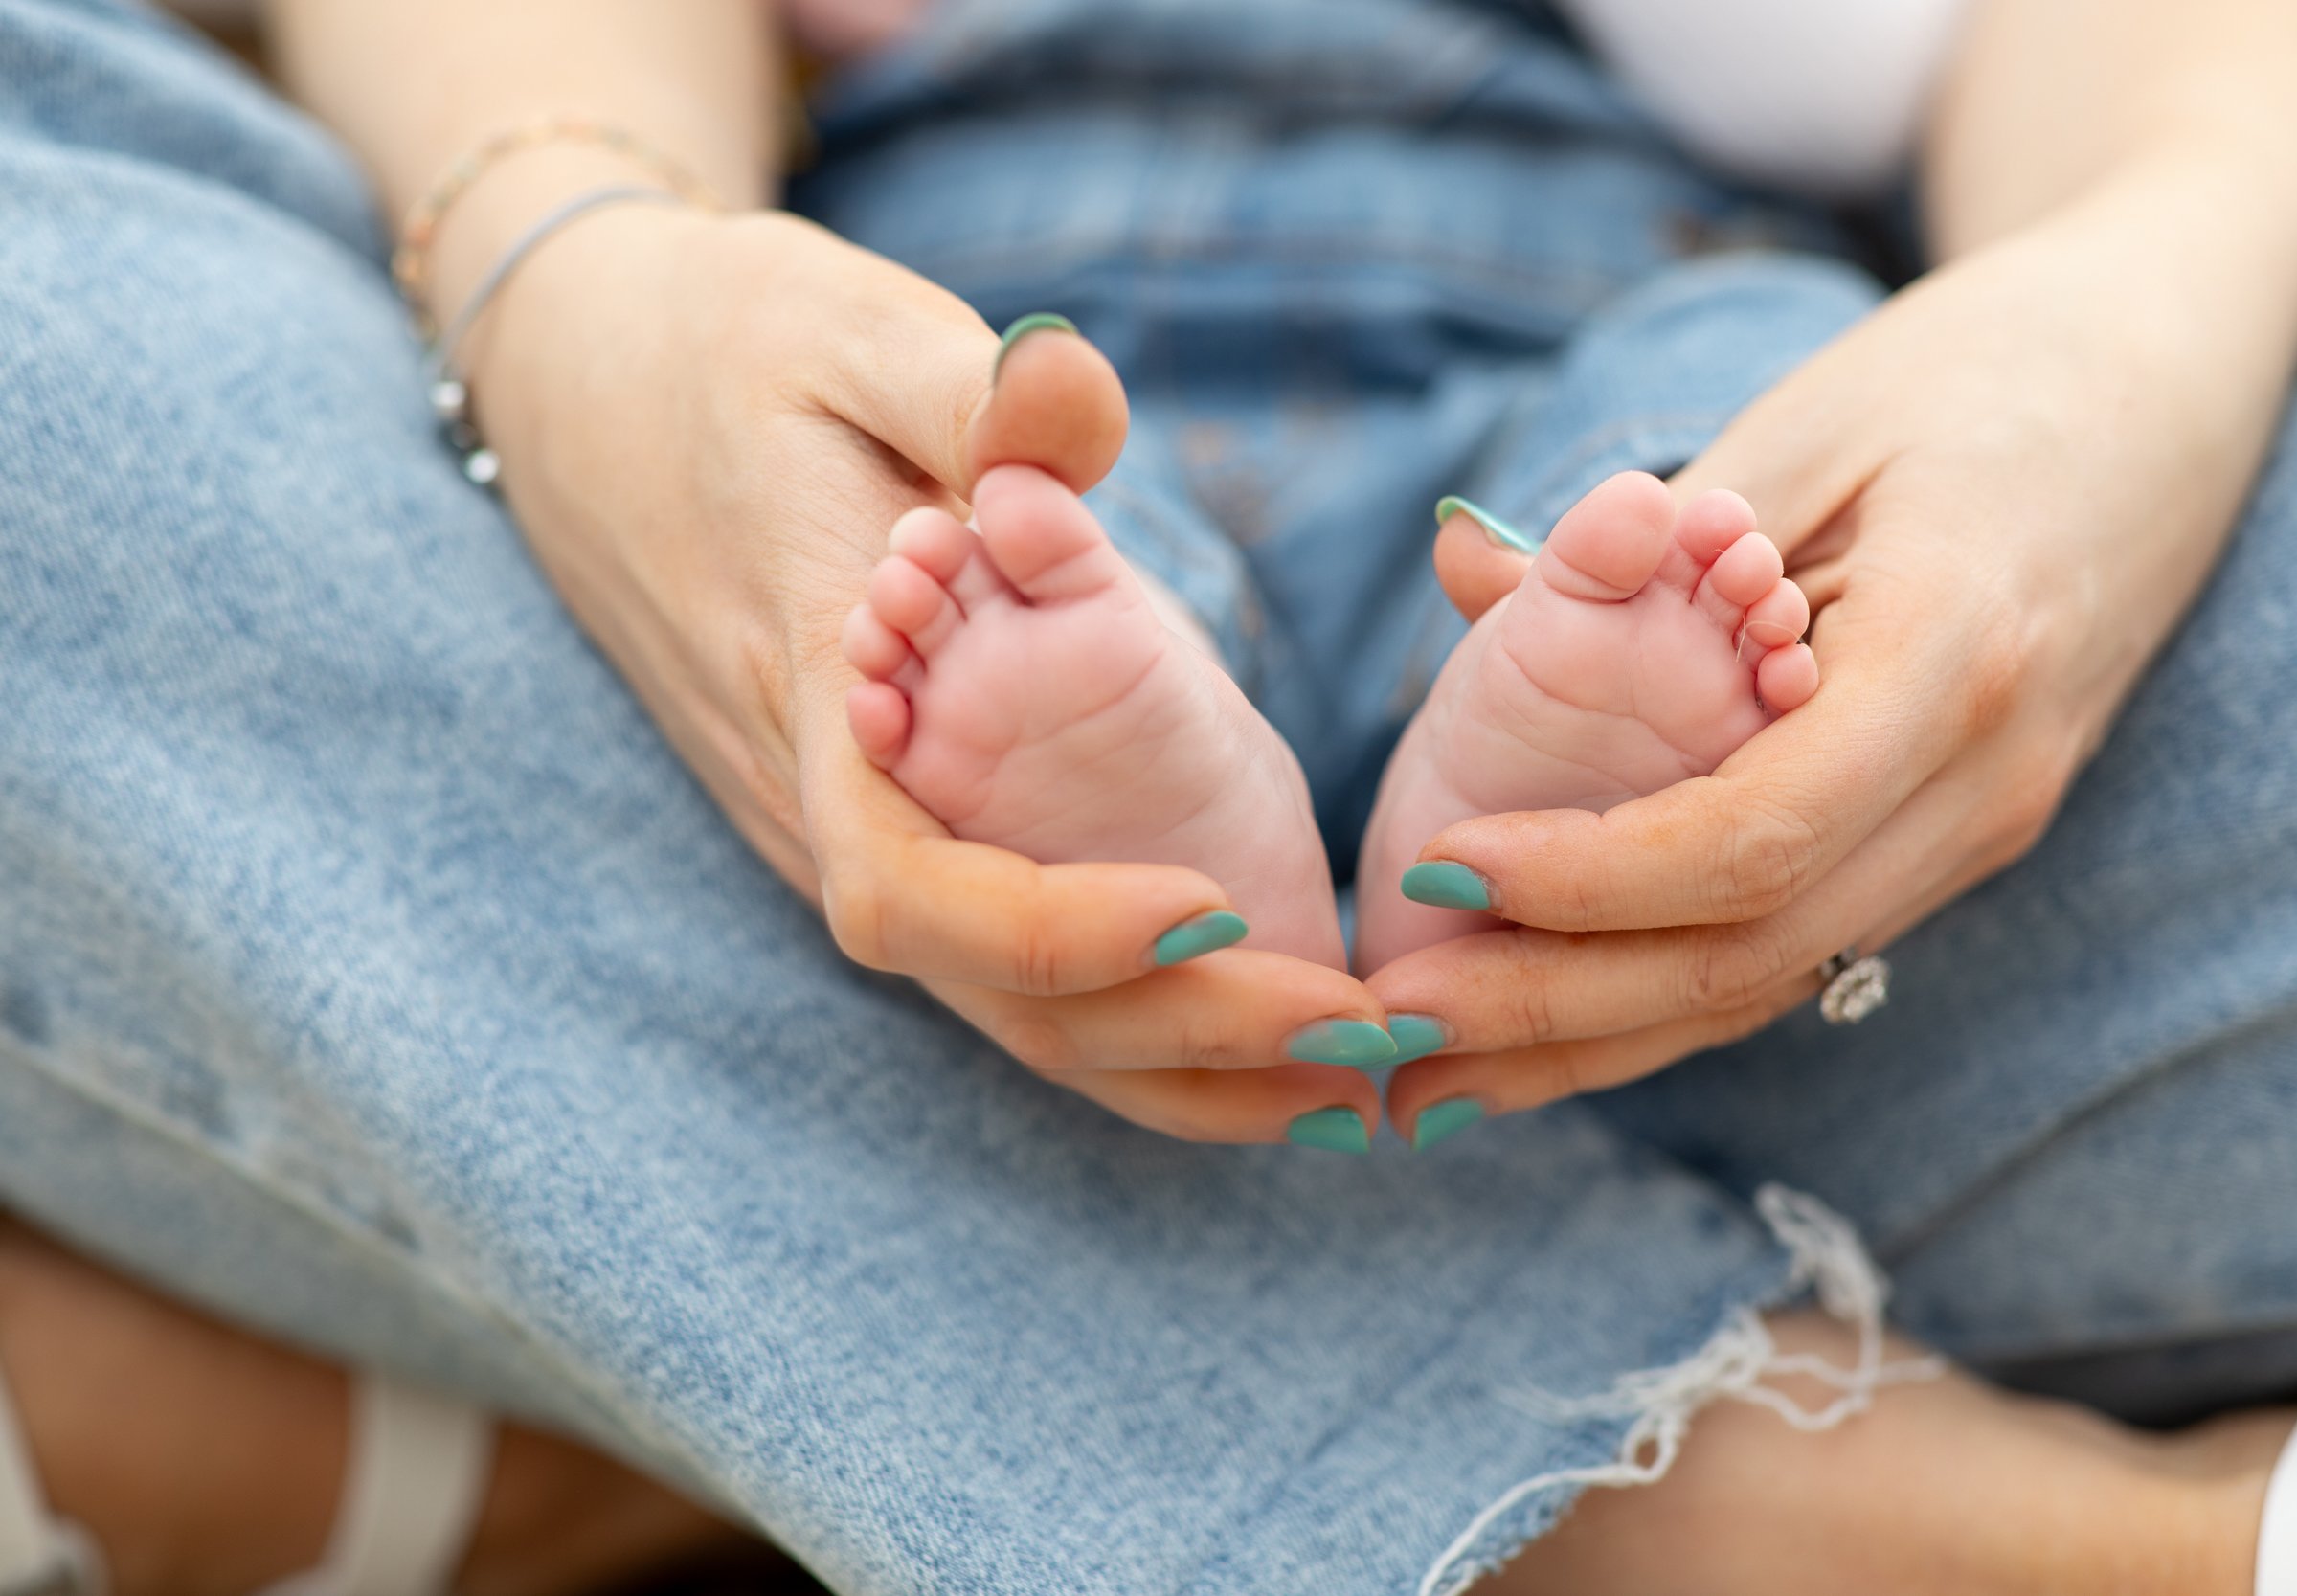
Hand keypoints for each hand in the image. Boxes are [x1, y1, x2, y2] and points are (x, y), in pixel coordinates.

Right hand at [472, 207, 1387, 1143]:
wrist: (587, 383)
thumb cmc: (726, 350)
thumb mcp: (841, 328)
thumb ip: (961, 386)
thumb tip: (1074, 397)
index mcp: (815, 692)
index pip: (907, 885)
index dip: (1054, 930)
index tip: (1213, 911)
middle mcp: (820, 798)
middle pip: (979, 986)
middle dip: (1167, 1031)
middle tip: (1356, 1035)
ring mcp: (843, 824)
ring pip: (993, 1001)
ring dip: (1168, 1056)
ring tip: (1348, 1082)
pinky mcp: (882, 815)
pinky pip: (996, 960)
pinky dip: (1128, 1013)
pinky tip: (1258, 1026)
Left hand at [1366, 182, 2293, 1133]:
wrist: (2167, 387)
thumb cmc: (1986, 369)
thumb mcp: (1811, 418)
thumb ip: (1645, 534)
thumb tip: (1461, 572)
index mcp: (1957, 660)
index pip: (1754, 834)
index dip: (1587, 879)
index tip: (1437, 875)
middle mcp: (1984, 783)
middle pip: (1752, 949)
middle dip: (1557, 1003)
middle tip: (1392, 1026)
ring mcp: (1981, 827)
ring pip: (1773, 981)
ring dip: (1595, 1036)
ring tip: (1432, 1072)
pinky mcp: (1952, 838)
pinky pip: (1798, 945)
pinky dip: (1663, 994)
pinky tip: (1546, 1022)